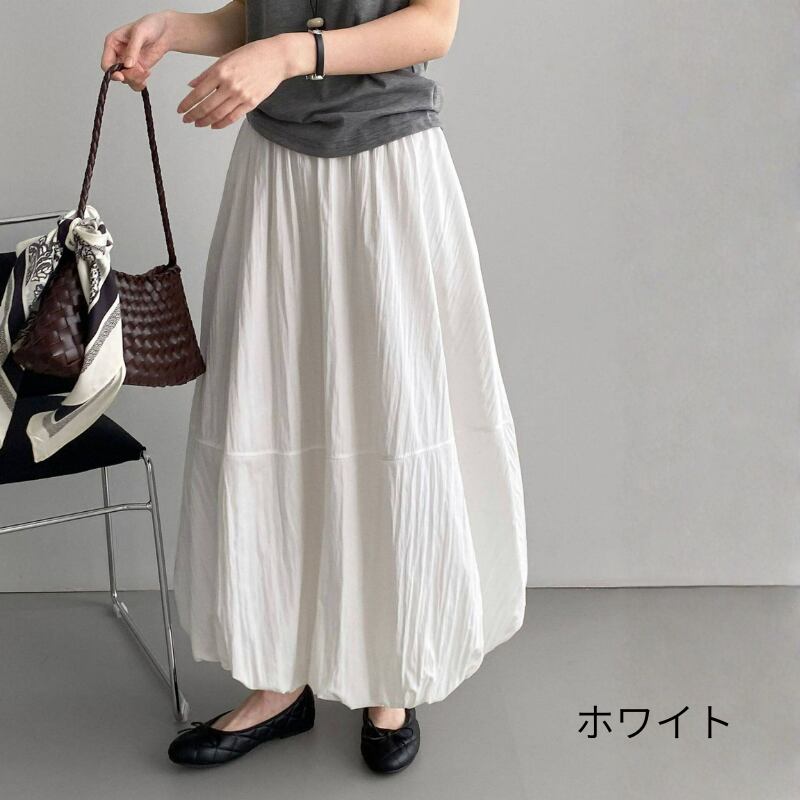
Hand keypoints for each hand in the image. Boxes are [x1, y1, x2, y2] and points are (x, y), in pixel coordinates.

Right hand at [101, 12, 173, 90]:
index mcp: (113, 43)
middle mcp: (118, 54)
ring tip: (146, 71)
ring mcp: (128, 63)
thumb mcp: (140, 33)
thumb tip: (127, 65)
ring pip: (126, 80)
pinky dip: (140, 83)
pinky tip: (147, 74)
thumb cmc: (150, 26)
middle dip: (128, 76)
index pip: (106, 63)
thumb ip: (133, 49)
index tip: (121, 76)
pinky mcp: (138, 69)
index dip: (112, 72)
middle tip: (140, 71)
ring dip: (136, 79)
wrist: (165, 31)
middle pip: (116, 74)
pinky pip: (135, 82)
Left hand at [177, 38, 293, 129]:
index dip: (187, 104)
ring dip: (206, 121)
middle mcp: (229, 85)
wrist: (276, 58)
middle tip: (186, 120)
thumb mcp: (225, 58)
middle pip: (206, 106)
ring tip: (198, 124)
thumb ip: (208, 73)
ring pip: (218, 114)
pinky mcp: (252, 103)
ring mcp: (241, 95)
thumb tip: (192, 86)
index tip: (180, 110)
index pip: (198, 93)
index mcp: (220, 71)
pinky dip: (221, 123)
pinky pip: (233, 117)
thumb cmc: (251, 55)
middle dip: (194, 115)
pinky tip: (214, 125)